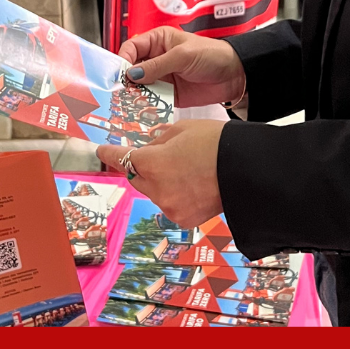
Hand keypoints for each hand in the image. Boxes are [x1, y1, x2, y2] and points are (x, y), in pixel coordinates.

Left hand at [97, 120, 225, 226]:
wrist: (247, 171)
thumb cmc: (217, 143)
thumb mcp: (184, 129)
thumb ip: (160, 139)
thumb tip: (150, 146)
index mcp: (153, 163)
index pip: (122, 158)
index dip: (110, 154)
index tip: (102, 151)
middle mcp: (157, 189)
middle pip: (136, 178)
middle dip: (139, 167)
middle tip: (152, 156)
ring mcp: (170, 208)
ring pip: (153, 192)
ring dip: (159, 181)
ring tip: (182, 169)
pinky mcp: (184, 219)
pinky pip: (169, 204)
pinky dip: (174, 194)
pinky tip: (191, 184)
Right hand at [119, 26, 244, 107]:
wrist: (234, 75)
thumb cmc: (211, 55)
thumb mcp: (182, 56)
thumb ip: (157, 65)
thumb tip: (132, 74)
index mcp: (158, 41)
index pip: (132, 47)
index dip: (123, 59)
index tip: (119, 74)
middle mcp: (156, 58)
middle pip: (132, 69)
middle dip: (124, 80)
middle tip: (118, 92)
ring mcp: (161, 77)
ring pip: (138, 86)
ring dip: (132, 95)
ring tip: (125, 104)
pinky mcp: (167, 94)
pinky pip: (150, 100)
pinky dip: (144, 105)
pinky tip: (139, 111)